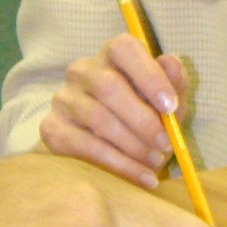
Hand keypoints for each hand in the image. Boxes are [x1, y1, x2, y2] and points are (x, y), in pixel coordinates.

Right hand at [39, 34, 189, 186]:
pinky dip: (118, 164)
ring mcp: (63, 98)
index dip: (149, 76)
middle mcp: (81, 70)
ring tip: (155, 162)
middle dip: (142, 119)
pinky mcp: (51, 128)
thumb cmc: (143, 119)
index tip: (170, 107)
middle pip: (108, 85)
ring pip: (97, 118)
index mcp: (111, 55)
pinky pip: (84, 146)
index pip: (124, 49)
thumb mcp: (166, 103)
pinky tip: (141, 177)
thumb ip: (174, 82)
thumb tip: (171, 63)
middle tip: (165, 144)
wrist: (111, 153)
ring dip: (132, 145)